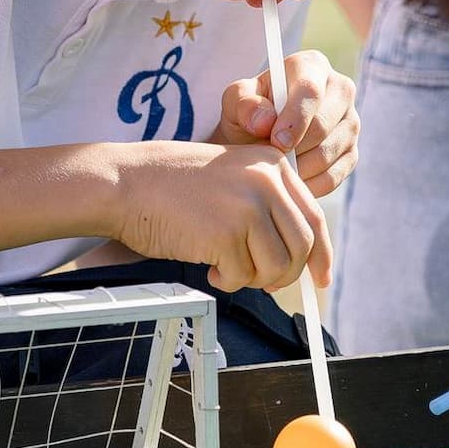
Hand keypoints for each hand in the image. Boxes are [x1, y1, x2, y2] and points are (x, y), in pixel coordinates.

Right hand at [113, 141, 332, 292]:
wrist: (127, 183)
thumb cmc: (174, 187)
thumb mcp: (233, 179)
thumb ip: (267, 206)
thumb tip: (299, 258)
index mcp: (273, 164)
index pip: (314, 217)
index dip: (321, 254)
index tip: (321, 280)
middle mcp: (267, 181)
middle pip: (302, 246)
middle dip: (286, 275)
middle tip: (263, 283)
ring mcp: (248, 206)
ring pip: (277, 267)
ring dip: (253, 279)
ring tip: (227, 268)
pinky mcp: (226, 233)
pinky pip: (242, 277)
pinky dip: (227, 281)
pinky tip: (210, 267)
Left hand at [213, 50, 358, 197]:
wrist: (258, 138)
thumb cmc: (249, 112)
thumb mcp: (235, 102)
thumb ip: (244, 104)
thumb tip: (265, 122)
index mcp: (312, 66)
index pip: (311, 91)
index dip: (295, 119)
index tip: (276, 142)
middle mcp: (341, 90)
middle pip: (323, 126)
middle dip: (292, 148)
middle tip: (268, 157)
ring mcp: (351, 123)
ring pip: (327, 154)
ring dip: (297, 168)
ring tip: (275, 165)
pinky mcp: (352, 153)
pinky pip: (332, 177)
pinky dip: (307, 184)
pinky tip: (289, 178)